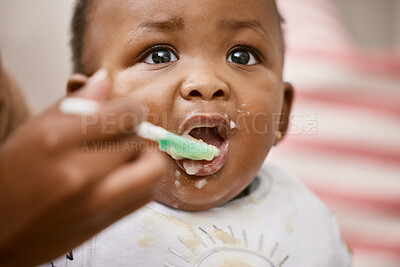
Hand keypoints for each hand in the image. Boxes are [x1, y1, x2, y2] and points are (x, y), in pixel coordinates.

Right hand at [0, 70, 166, 265]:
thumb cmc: (13, 176)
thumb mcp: (34, 131)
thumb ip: (74, 104)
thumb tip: (104, 79)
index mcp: (56, 141)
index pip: (124, 114)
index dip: (130, 109)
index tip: (126, 112)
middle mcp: (78, 173)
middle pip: (140, 140)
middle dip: (135, 132)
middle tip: (122, 135)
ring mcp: (94, 202)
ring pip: (153, 169)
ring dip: (146, 158)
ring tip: (126, 156)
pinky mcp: (106, 223)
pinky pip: (146, 194)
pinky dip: (142, 181)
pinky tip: (122, 177)